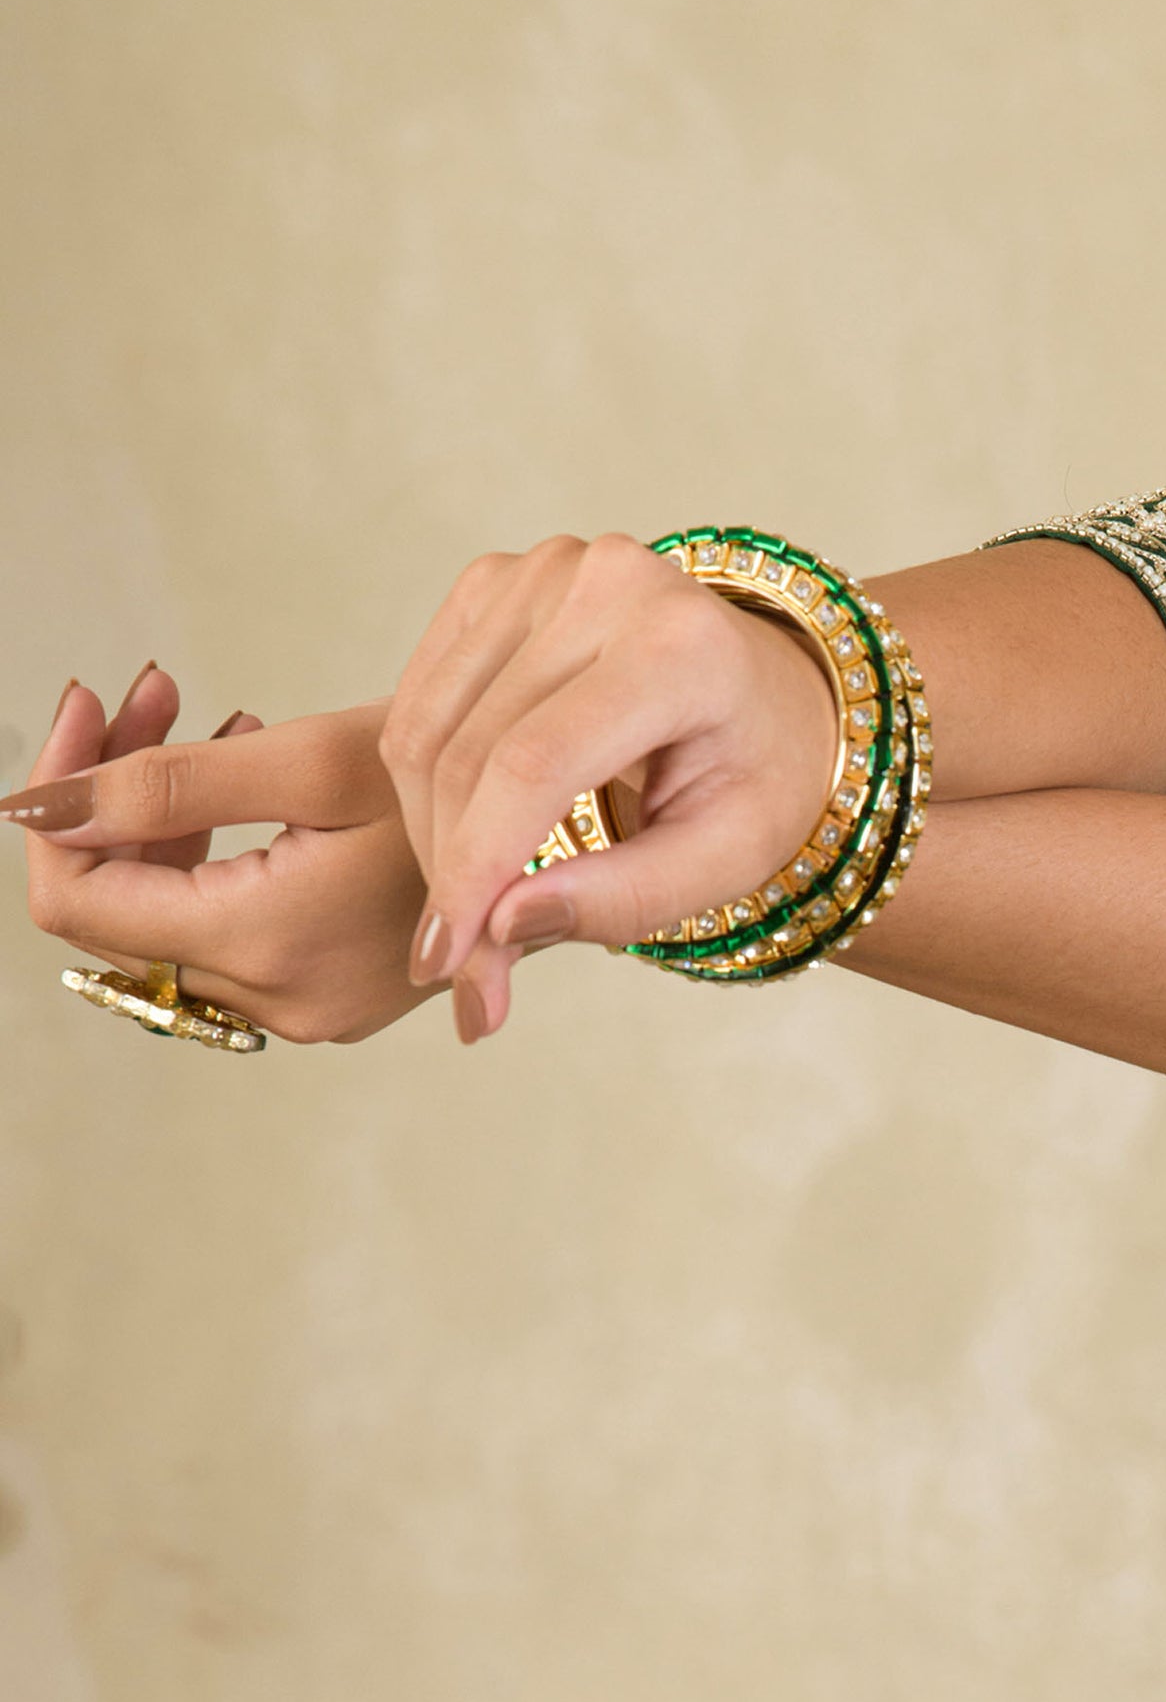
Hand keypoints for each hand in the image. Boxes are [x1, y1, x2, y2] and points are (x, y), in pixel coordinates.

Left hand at [4, 672, 430, 1043]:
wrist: (575, 833)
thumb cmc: (472, 780)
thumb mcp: (314, 763)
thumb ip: (165, 784)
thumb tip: (37, 807)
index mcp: (269, 944)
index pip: (80, 900)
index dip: (58, 805)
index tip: (89, 708)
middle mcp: (279, 1002)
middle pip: (117, 914)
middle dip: (110, 800)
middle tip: (153, 693)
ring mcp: (304, 1008)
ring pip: (165, 923)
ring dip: (160, 822)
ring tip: (213, 720)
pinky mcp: (324, 993)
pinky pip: (222, 933)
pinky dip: (212, 855)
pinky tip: (247, 780)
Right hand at [380, 531, 836, 1035]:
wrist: (775, 695)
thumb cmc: (761, 777)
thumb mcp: (730, 858)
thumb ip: (626, 897)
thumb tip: (502, 924)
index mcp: (678, 646)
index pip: (533, 765)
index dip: (475, 870)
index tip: (447, 965)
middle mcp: (606, 583)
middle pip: (472, 751)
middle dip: (452, 876)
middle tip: (462, 973)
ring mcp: (543, 569)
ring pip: (428, 728)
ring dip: (430, 836)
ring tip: (467, 917)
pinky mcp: (498, 579)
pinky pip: (421, 697)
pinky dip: (426, 784)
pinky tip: (466, 840)